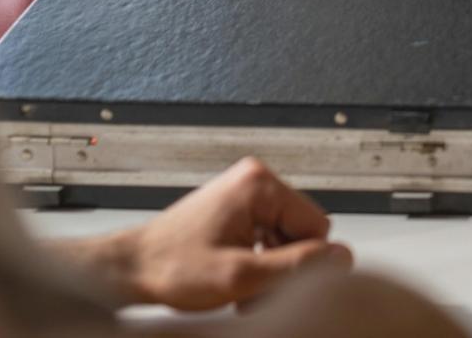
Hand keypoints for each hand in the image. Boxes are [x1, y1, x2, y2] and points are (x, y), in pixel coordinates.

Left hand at [117, 156, 352, 310]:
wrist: (129, 270)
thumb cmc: (170, 268)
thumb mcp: (241, 276)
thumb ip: (296, 266)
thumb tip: (341, 258)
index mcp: (259, 184)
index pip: (317, 228)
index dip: (299, 264)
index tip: (271, 284)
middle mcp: (254, 180)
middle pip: (302, 232)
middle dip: (282, 267)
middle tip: (251, 291)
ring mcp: (245, 193)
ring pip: (286, 238)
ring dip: (269, 269)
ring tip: (239, 288)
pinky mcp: (236, 208)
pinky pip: (268, 237)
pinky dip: (257, 262)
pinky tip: (235, 278)